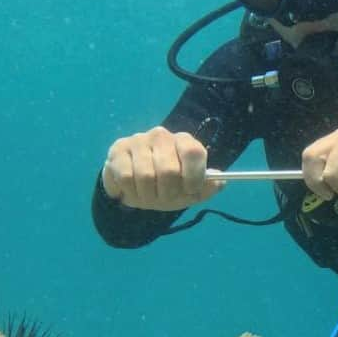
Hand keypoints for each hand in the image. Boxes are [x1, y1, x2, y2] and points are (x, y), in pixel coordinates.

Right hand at [101, 127, 223, 210]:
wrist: (133, 184)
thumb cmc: (166, 186)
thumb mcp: (188, 191)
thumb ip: (206, 188)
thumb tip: (219, 182)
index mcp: (184, 142)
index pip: (194, 152)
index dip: (194, 177)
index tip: (191, 191)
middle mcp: (161, 136)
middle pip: (169, 171)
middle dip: (167, 194)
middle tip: (164, 200)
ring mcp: (138, 140)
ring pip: (146, 176)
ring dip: (147, 196)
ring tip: (147, 197)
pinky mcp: (118, 149)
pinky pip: (126, 177)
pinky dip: (130, 192)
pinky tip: (131, 190)